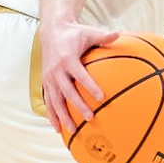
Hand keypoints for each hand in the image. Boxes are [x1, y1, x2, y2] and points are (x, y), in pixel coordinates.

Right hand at [38, 18, 119, 135]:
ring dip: (63, 116)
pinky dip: (52, 115)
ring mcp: (49, 78)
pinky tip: (58, 129)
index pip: (80, 75)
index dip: (89, 86)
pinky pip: (48, 102)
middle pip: (67, 91)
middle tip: (91, 117)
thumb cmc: (74, 33)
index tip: (101, 97)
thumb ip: (103, 36)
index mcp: (68, 59)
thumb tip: (119, 33)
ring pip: (55, 101)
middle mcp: (56, 70)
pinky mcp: (45, 83)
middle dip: (78, 105)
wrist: (51, 32)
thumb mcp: (89, 32)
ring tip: (73, 130)